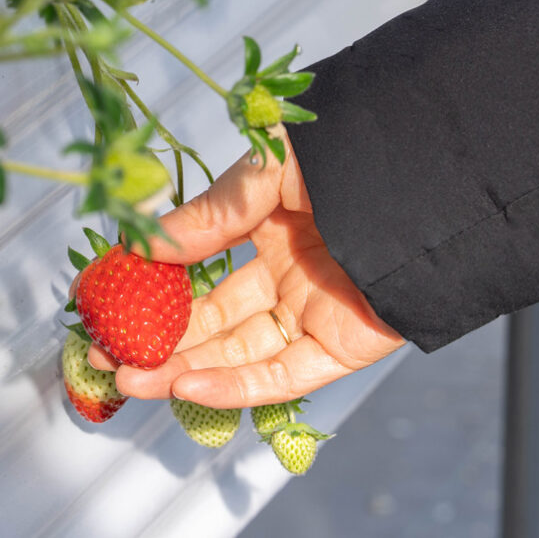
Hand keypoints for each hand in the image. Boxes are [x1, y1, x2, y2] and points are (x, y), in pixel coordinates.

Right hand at [86, 131, 405, 408]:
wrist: (432, 167)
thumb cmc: (355, 151)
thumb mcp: (266, 172)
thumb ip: (208, 215)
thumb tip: (140, 248)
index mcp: (275, 226)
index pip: (202, 266)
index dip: (154, 285)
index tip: (105, 300)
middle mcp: (292, 271)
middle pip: (215, 318)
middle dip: (160, 339)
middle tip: (106, 352)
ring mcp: (317, 310)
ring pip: (241, 353)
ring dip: (182, 369)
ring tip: (127, 379)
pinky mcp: (345, 345)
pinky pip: (284, 375)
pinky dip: (235, 386)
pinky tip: (185, 386)